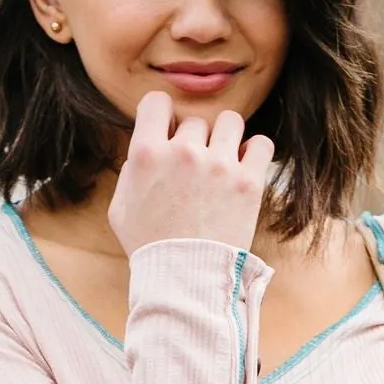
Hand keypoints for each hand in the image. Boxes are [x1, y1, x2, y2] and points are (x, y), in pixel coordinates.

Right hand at [108, 92, 275, 257]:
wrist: (185, 281)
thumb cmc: (150, 247)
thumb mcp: (121, 207)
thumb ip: (132, 170)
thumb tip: (146, 147)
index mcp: (147, 154)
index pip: (157, 102)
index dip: (163, 115)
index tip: (169, 133)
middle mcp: (182, 152)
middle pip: (195, 121)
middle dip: (196, 142)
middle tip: (196, 172)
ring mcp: (218, 165)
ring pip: (230, 122)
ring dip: (227, 139)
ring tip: (223, 165)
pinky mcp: (248, 182)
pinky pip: (261, 144)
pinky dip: (255, 154)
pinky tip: (245, 169)